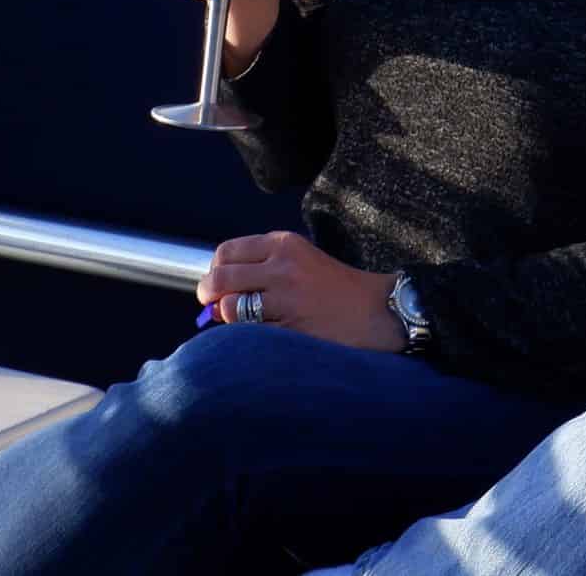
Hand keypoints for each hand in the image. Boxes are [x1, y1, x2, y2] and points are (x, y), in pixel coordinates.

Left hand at [197, 230, 402, 351]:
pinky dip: (246, 341)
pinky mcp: (290, 328)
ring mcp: (287, 298)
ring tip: (244, 324)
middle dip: (209, 297)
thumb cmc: (335, 289)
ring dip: (228, 322)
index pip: (225, 252)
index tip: (220, 285)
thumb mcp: (301, 261)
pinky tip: (263, 339)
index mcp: (285, 244)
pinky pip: (248, 336)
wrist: (376, 311)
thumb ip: (260, 269)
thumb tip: (212, 299)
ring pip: (229, 309)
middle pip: (219, 279)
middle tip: (214, 309)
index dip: (214, 270)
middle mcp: (283, 266)